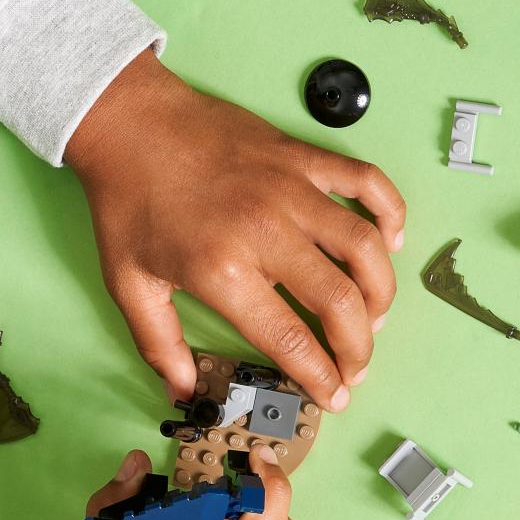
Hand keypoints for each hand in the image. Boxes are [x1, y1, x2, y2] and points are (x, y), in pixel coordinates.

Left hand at [65, 49, 405, 410]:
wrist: (129, 123)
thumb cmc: (126, 202)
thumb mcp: (128, 284)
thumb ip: (159, 344)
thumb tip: (183, 389)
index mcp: (223, 270)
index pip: (291, 339)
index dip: (320, 377)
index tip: (333, 396)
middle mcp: (266, 231)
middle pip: (341, 301)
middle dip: (359, 348)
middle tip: (355, 368)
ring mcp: (290, 189)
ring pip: (364, 246)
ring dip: (382, 290)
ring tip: (374, 318)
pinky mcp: (300, 156)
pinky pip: (365, 181)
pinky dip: (389, 210)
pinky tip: (392, 239)